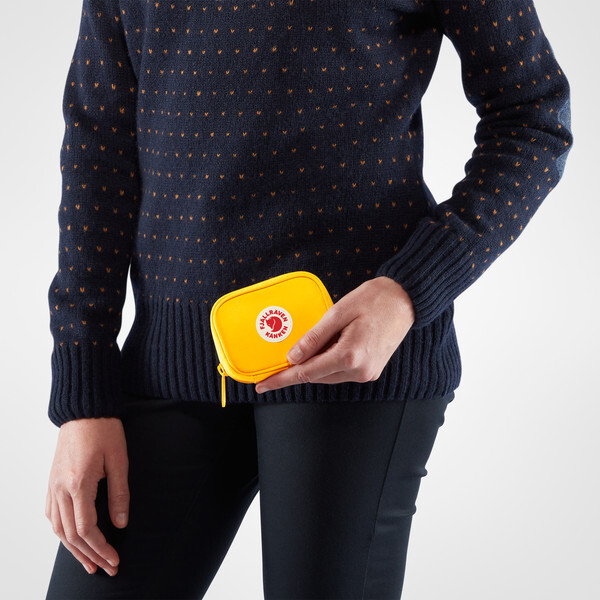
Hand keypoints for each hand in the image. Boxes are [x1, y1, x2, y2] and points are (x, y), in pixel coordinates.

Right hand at [45, 417, 129, 575]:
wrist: (85, 410)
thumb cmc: (104, 430)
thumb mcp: (119, 460)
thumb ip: (120, 493)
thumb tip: (121, 522)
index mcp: (78, 483)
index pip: (86, 529)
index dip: (101, 547)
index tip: (115, 559)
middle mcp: (61, 488)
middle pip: (70, 534)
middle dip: (90, 554)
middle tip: (107, 567)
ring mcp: (53, 485)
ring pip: (58, 528)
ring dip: (73, 549)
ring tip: (89, 563)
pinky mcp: (52, 481)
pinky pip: (52, 514)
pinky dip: (61, 532)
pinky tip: (71, 539)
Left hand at [255, 276, 415, 392]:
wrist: (405, 299)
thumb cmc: (374, 300)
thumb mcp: (338, 313)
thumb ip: (314, 338)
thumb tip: (293, 357)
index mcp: (349, 356)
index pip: (306, 373)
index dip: (282, 379)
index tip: (263, 385)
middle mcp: (359, 371)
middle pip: (316, 376)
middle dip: (297, 369)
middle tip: (280, 359)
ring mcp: (367, 373)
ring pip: (328, 375)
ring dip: (314, 365)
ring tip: (310, 345)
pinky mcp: (371, 370)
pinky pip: (341, 372)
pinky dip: (328, 363)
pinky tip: (326, 347)